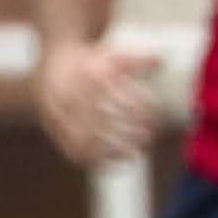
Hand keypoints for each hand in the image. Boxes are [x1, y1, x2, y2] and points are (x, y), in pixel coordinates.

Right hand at [36, 39, 161, 168]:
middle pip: (104, 121)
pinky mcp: (54, 127)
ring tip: (136, 154)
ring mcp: (60, 112)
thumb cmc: (91, 62)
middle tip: (150, 138)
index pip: (120, 98)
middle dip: (130, 134)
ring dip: (115, 151)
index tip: (156, 120)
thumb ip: (139, 59)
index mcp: (89, 75)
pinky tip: (117, 162)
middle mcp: (72, 93)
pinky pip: (74, 150)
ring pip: (87, 139)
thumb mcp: (113, 56)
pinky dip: (97, 161)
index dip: (141, 113)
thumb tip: (163, 59)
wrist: (53, 62)